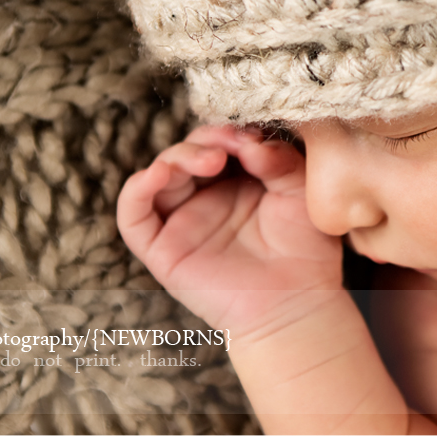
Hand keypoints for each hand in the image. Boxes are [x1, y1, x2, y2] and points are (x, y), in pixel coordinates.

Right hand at [117, 125, 342, 336]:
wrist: (297, 304)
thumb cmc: (304, 251)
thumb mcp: (300, 192)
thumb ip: (278, 160)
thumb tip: (250, 141)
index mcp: (235, 181)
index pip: (216, 142)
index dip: (227, 132)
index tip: (250, 136)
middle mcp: (204, 198)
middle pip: (184, 153)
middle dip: (204, 141)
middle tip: (230, 146)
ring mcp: (181, 223)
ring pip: (158, 176)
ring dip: (175, 157)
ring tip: (208, 160)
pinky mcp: (161, 250)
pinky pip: (133, 216)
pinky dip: (136, 190)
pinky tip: (157, 174)